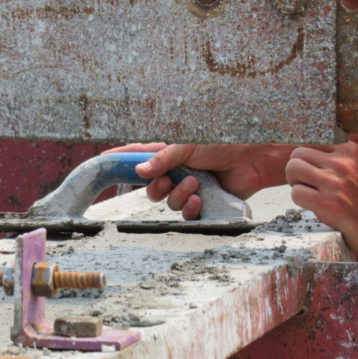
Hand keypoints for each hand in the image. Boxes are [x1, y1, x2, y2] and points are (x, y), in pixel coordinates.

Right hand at [103, 143, 294, 219]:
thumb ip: (163, 158)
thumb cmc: (225, 142)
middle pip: (152, 189)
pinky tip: (200, 199)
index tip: (103, 161)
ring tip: (196, 186)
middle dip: (159, 188)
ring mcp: (191, 188)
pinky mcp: (206, 203)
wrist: (255, 158)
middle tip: (172, 180)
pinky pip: (187, 215)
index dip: (122, 160)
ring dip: (179, 197)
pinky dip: (191, 209)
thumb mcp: (189, 145)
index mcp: (171, 154)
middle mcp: (178, 172)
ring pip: (169, 204)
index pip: (140, 157)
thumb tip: (139, 172)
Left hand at [286, 142, 357, 260]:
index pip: (311, 144)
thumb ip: (337, 160)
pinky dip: (300, 201)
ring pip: (292, 169)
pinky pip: (296, 193)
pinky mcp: (328, 203)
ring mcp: (334, 181)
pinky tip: (316, 207)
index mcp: (349, 150)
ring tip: (311, 195)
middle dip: (297, 171)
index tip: (314, 173)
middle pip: (297, 154)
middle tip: (307, 185)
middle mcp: (341, 162)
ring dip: (297, 184)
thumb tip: (305, 159)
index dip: (308, 161)